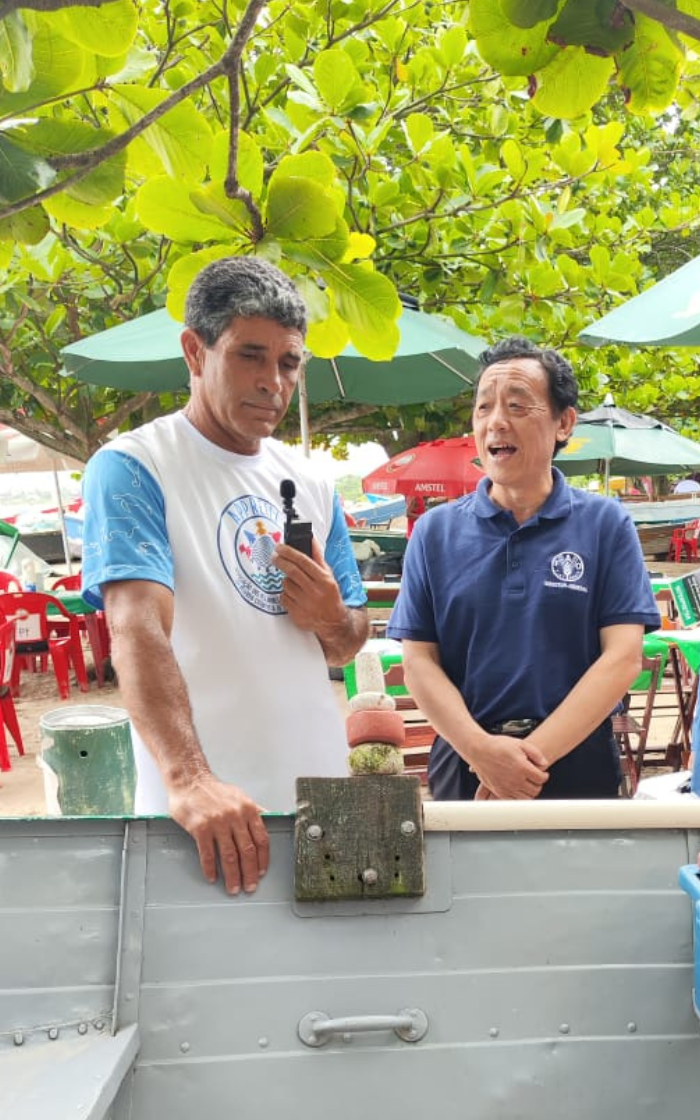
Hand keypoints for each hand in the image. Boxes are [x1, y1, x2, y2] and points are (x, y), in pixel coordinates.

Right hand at [168, 773, 269, 893]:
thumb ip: (254, 811)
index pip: (261, 839)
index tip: (261, 873)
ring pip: (229, 856)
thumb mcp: (240, 797)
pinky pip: (207, 853)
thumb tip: (270, 819)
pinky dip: (210, 868)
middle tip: (250, 887)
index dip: (263, 859)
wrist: (190, 781)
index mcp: (248, 810)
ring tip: (233, 888)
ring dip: (233, 875)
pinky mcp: (200, 828)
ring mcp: (217, 823)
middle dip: (250, 873)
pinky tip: (212, 877)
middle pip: (247, 851)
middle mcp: (235, 817)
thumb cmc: (214, 790)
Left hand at [274, 537, 344, 631]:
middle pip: (291, 571)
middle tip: (274, 556)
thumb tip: (311, 539)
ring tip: (292, 582)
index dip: (289, 552)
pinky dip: (285, 594)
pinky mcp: (297, 614)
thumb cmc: (330, 595)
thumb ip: (318, 557)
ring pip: (286, 584)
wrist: (333, 621)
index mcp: (323, 579)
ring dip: (286, 580)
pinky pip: (283, 598)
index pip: (303, 561)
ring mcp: (305, 603)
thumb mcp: (328, 575)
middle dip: (280, 561)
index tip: (280, 547)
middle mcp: (314, 591)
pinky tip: (293, 595)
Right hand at [470, 735, 548, 799]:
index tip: (542, 773)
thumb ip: (535, 753)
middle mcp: (515, 779)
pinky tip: (518, 789)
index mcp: (522, 767)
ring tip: (527, 784)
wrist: (478, 750)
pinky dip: (519, 797)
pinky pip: (514, 800)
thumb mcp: (519, 743)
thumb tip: (544, 763)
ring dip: (530, 792)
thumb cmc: (497, 745)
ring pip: (526, 798)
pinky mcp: (499, 791)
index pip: (541, 778)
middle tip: (535, 779)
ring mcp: (507, 787)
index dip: (544, 775)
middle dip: (538, 784)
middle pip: (535, 790)